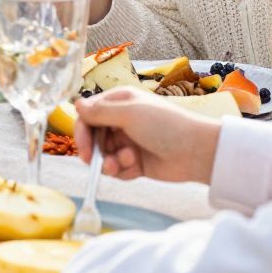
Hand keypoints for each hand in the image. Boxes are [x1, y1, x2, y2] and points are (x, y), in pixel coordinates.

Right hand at [74, 86, 222, 186]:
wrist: (196, 152)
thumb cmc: (165, 125)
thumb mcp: (129, 114)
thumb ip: (99, 112)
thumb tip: (75, 103)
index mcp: (120, 102)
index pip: (89, 115)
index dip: (83, 131)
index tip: (84, 148)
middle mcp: (122, 121)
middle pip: (93, 137)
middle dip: (95, 150)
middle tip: (95, 162)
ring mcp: (128, 142)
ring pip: (104, 155)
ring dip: (110, 161)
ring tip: (125, 161)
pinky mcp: (135, 162)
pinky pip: (116, 169)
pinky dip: (121, 170)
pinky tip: (133, 167)